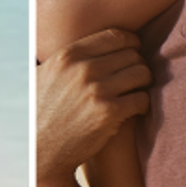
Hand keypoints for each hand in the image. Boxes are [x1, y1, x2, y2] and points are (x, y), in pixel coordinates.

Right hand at [36, 30, 152, 186]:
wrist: (40, 151)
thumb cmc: (42, 113)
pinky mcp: (109, 113)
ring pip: (142, 73)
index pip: (115, 35)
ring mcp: (97, 90)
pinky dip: (143, 104)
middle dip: (138, 64)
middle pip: (132, 54)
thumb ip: (65, 58)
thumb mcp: (45, 75)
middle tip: (137, 77)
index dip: (132, 42)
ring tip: (138, 91)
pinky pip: (142, 98)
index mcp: (68, 55)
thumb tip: (77, 35)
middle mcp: (83, 69)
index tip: (135, 51)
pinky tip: (136, 109)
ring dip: (144, 83)